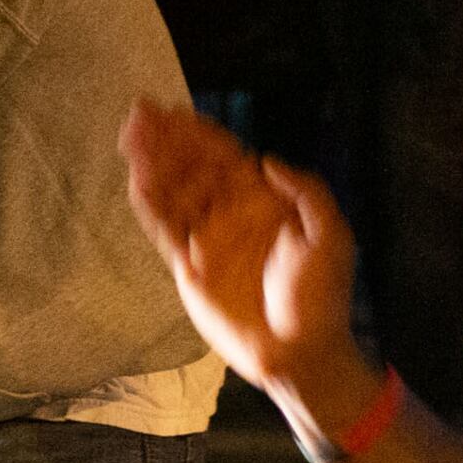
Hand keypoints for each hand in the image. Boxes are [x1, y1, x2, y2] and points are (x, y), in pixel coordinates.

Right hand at [122, 100, 362, 398]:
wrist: (302, 351)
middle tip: (141, 115)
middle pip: (192, 168)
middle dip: (167, 141)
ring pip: (174, 193)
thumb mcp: (331, 235)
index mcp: (262, 201)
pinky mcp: (190, 269)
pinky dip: (152, 206)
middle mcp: (230, 214)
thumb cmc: (322, 297)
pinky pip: (166, 231)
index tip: (174, 112)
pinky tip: (137, 181)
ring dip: (152, 165)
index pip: (224, 157)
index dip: (199, 133)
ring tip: (132, 140)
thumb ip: (305, 191)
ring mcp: (208, 240)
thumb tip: (265, 159)